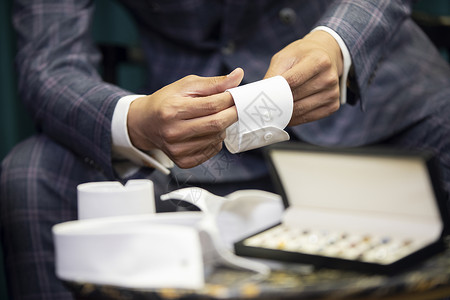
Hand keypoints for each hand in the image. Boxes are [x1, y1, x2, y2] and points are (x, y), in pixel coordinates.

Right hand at [127, 68, 243, 167]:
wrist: (146, 123)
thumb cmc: (167, 101)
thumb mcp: (187, 85)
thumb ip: (214, 83)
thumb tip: (239, 75)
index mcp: (172, 109)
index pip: (212, 105)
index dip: (230, 99)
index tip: (237, 94)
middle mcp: (173, 132)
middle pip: (217, 124)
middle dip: (233, 113)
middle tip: (237, 106)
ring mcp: (178, 149)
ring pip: (216, 138)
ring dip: (224, 126)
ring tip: (216, 117)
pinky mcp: (183, 161)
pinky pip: (212, 151)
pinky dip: (216, 139)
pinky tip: (207, 131)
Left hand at [264, 30, 342, 125]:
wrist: (327, 55)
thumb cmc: (303, 55)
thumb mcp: (286, 56)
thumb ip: (273, 73)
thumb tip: (261, 94)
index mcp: (319, 60)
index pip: (292, 81)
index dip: (276, 91)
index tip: (262, 98)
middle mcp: (329, 77)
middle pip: (296, 97)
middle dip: (278, 103)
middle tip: (264, 107)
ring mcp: (333, 93)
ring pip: (301, 110)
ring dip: (285, 113)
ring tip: (274, 111)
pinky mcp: (333, 105)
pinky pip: (309, 118)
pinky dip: (295, 119)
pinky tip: (287, 115)